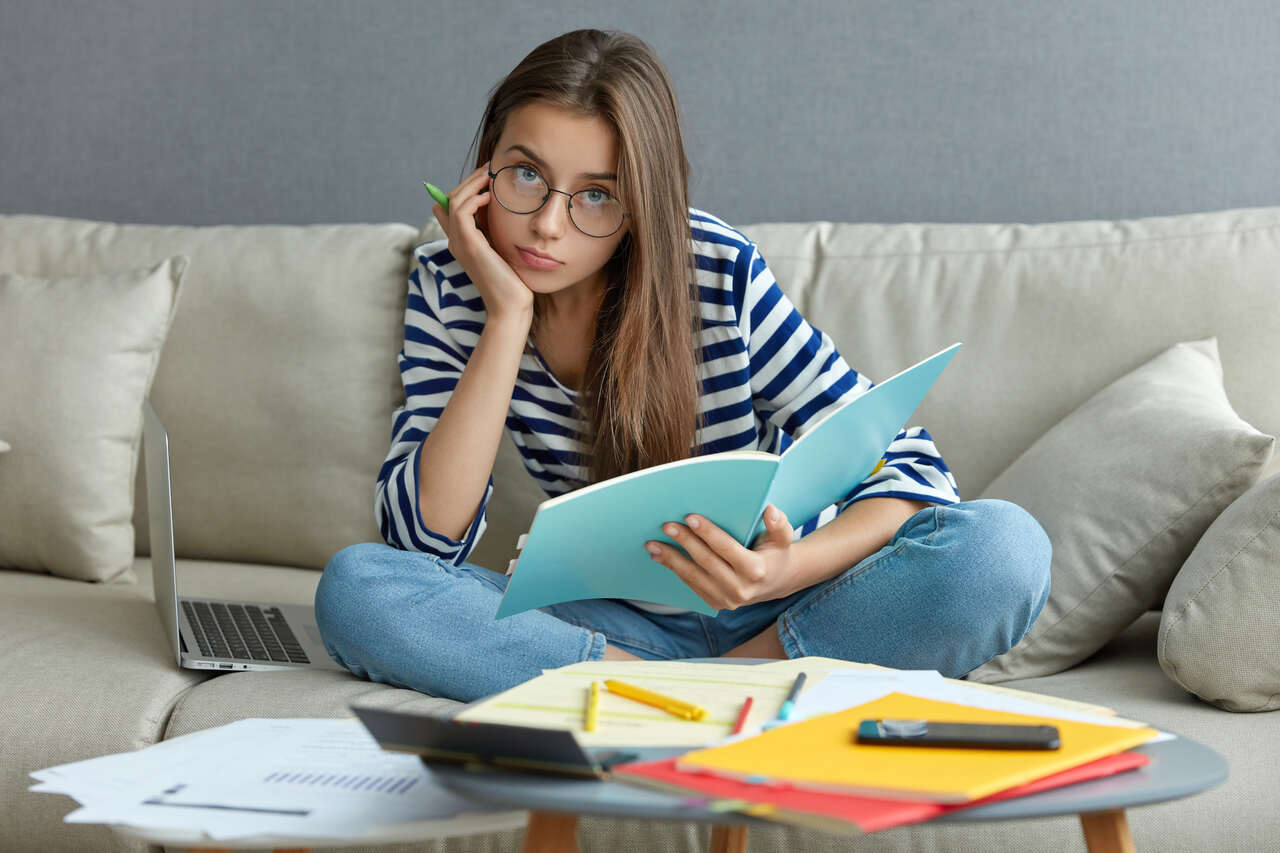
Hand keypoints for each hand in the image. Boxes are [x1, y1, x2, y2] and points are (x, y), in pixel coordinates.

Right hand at [433, 163, 533, 321]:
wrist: (511, 306)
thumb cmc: (513, 282)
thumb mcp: (505, 249)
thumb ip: (499, 232)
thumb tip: (501, 212)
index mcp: (462, 242)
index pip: (448, 208)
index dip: (463, 189)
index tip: (486, 177)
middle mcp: (456, 241)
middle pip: (450, 199)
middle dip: (469, 180)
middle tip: (490, 168)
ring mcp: (459, 243)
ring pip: (453, 200)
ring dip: (472, 183)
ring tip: (491, 174)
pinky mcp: (468, 244)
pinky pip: (461, 211)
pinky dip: (473, 198)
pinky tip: (490, 196)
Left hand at [645, 504, 797, 610]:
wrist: (777, 582)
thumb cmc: (776, 553)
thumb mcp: (784, 537)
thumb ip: (779, 524)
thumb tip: (769, 510)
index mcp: (756, 570)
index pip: (726, 548)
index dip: (708, 532)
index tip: (690, 517)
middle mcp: (740, 589)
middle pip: (706, 561)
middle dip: (684, 542)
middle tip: (667, 525)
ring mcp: (726, 600)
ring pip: (693, 576)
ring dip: (671, 559)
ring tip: (653, 544)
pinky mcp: (716, 604)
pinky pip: (691, 585)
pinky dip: (674, 570)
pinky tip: (661, 556)